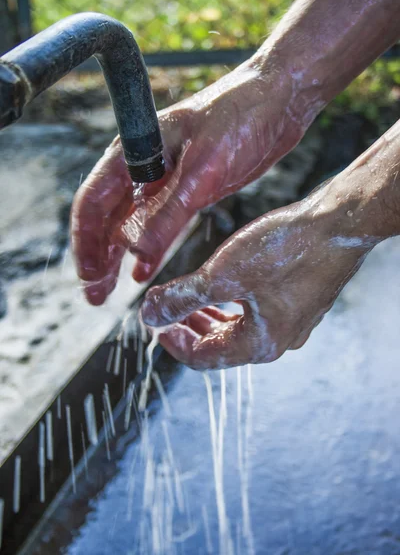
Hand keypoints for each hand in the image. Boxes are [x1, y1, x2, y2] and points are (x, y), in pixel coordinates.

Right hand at [71, 56, 320, 304]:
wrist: (278, 99)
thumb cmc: (240, 117)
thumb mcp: (203, 169)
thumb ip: (169, 212)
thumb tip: (136, 253)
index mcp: (135, 151)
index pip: (93, 201)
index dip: (86, 241)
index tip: (89, 275)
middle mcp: (143, 165)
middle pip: (106, 217)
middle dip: (98, 256)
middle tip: (95, 294)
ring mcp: (165, 177)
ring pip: (129, 223)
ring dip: (118, 257)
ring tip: (110, 290)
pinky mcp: (188, 187)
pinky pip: (158, 223)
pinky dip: (148, 249)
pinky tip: (143, 271)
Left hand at [140, 179, 380, 369]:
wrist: (339, 223)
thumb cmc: (285, 250)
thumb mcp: (222, 276)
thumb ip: (182, 298)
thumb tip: (149, 316)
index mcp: (260, 344)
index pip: (204, 358)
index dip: (173, 343)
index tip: (154, 325)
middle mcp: (279, 340)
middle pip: (222, 345)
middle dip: (190, 328)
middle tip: (167, 313)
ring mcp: (294, 321)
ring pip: (241, 328)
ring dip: (211, 316)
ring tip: (191, 300)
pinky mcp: (301, 300)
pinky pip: (259, 312)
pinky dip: (234, 304)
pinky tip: (225, 286)